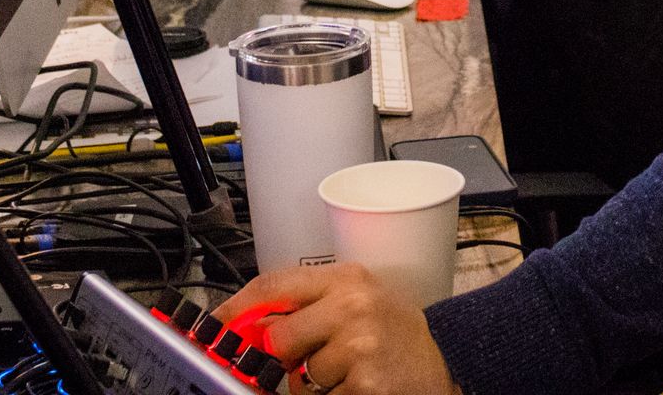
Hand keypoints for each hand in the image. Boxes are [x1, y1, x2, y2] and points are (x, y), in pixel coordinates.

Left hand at [216, 264, 460, 394]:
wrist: (448, 366)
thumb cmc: (397, 336)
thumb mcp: (358, 303)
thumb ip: (309, 306)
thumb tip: (250, 325)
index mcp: (347, 278)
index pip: (274, 285)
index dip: (236, 307)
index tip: (214, 326)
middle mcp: (353, 305)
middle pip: (277, 335)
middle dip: (283, 357)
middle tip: (309, 359)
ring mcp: (359, 346)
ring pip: (298, 376)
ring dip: (312, 384)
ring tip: (347, 373)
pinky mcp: (364, 384)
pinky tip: (358, 388)